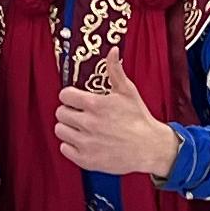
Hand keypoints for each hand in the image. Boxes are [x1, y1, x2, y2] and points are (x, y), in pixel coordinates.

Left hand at [56, 55, 180, 178]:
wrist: (149, 147)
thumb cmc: (139, 118)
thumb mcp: (128, 91)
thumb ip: (115, 70)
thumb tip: (112, 50)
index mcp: (96, 104)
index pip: (64, 96)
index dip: (70, 96)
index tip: (75, 99)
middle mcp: (88, 123)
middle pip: (60, 113)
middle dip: (69, 111)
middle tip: (79, 114)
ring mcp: (86, 143)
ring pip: (60, 130)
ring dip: (68, 128)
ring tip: (80, 128)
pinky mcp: (86, 160)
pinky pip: (64, 149)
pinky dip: (71, 145)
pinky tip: (83, 141)